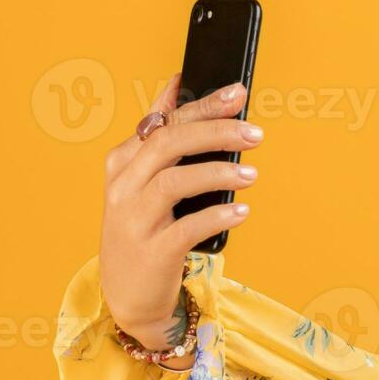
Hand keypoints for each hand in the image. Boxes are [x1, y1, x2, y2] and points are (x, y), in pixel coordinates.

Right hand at [99, 74, 262, 348]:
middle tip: (255, 132)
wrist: (129, 294)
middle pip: (168, 144)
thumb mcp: (144, 181)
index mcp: (123, 162)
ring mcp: (134, 220)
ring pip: (174, 182)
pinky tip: (242, 212)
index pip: (164, 123)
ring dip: (218, 173)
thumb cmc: (146, 229)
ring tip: (253, 175)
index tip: (236, 92)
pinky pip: (187, 228)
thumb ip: (160, 137)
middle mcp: (123, 187)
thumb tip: (177, 84)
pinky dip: (217, 216)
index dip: (201, 105)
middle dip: (215, 131)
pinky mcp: (152, 252)